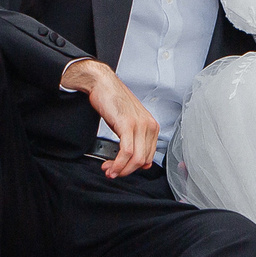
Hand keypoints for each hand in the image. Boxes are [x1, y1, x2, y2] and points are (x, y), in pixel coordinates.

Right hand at [61, 60, 157, 178]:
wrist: (103, 84)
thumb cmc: (114, 101)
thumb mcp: (129, 123)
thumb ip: (136, 141)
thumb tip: (139, 162)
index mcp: (152, 126)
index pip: (149, 157)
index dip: (134, 168)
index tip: (121, 170)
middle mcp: (149, 126)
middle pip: (143, 161)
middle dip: (126, 171)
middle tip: (112, 172)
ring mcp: (140, 125)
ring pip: (136, 159)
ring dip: (121, 169)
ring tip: (109, 170)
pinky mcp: (128, 124)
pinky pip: (127, 152)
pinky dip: (118, 163)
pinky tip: (111, 166)